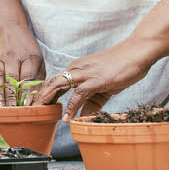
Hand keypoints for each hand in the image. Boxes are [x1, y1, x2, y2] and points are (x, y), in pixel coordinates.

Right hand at [0, 25, 44, 105]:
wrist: (5, 29)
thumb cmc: (26, 49)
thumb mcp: (37, 59)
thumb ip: (37, 78)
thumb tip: (36, 101)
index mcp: (29, 56)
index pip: (27, 76)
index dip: (26, 92)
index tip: (26, 106)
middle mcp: (12, 56)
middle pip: (11, 79)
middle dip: (12, 97)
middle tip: (13, 112)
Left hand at [33, 41, 154, 120]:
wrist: (138, 51)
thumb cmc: (123, 66)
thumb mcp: (105, 87)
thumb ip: (92, 102)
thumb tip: (82, 118)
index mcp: (77, 68)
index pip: (54, 80)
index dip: (43, 93)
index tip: (36, 106)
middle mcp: (77, 68)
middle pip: (50, 82)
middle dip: (38, 97)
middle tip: (30, 111)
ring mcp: (85, 73)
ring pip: (58, 85)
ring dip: (47, 99)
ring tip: (39, 112)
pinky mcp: (96, 79)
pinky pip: (78, 94)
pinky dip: (71, 107)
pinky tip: (67, 118)